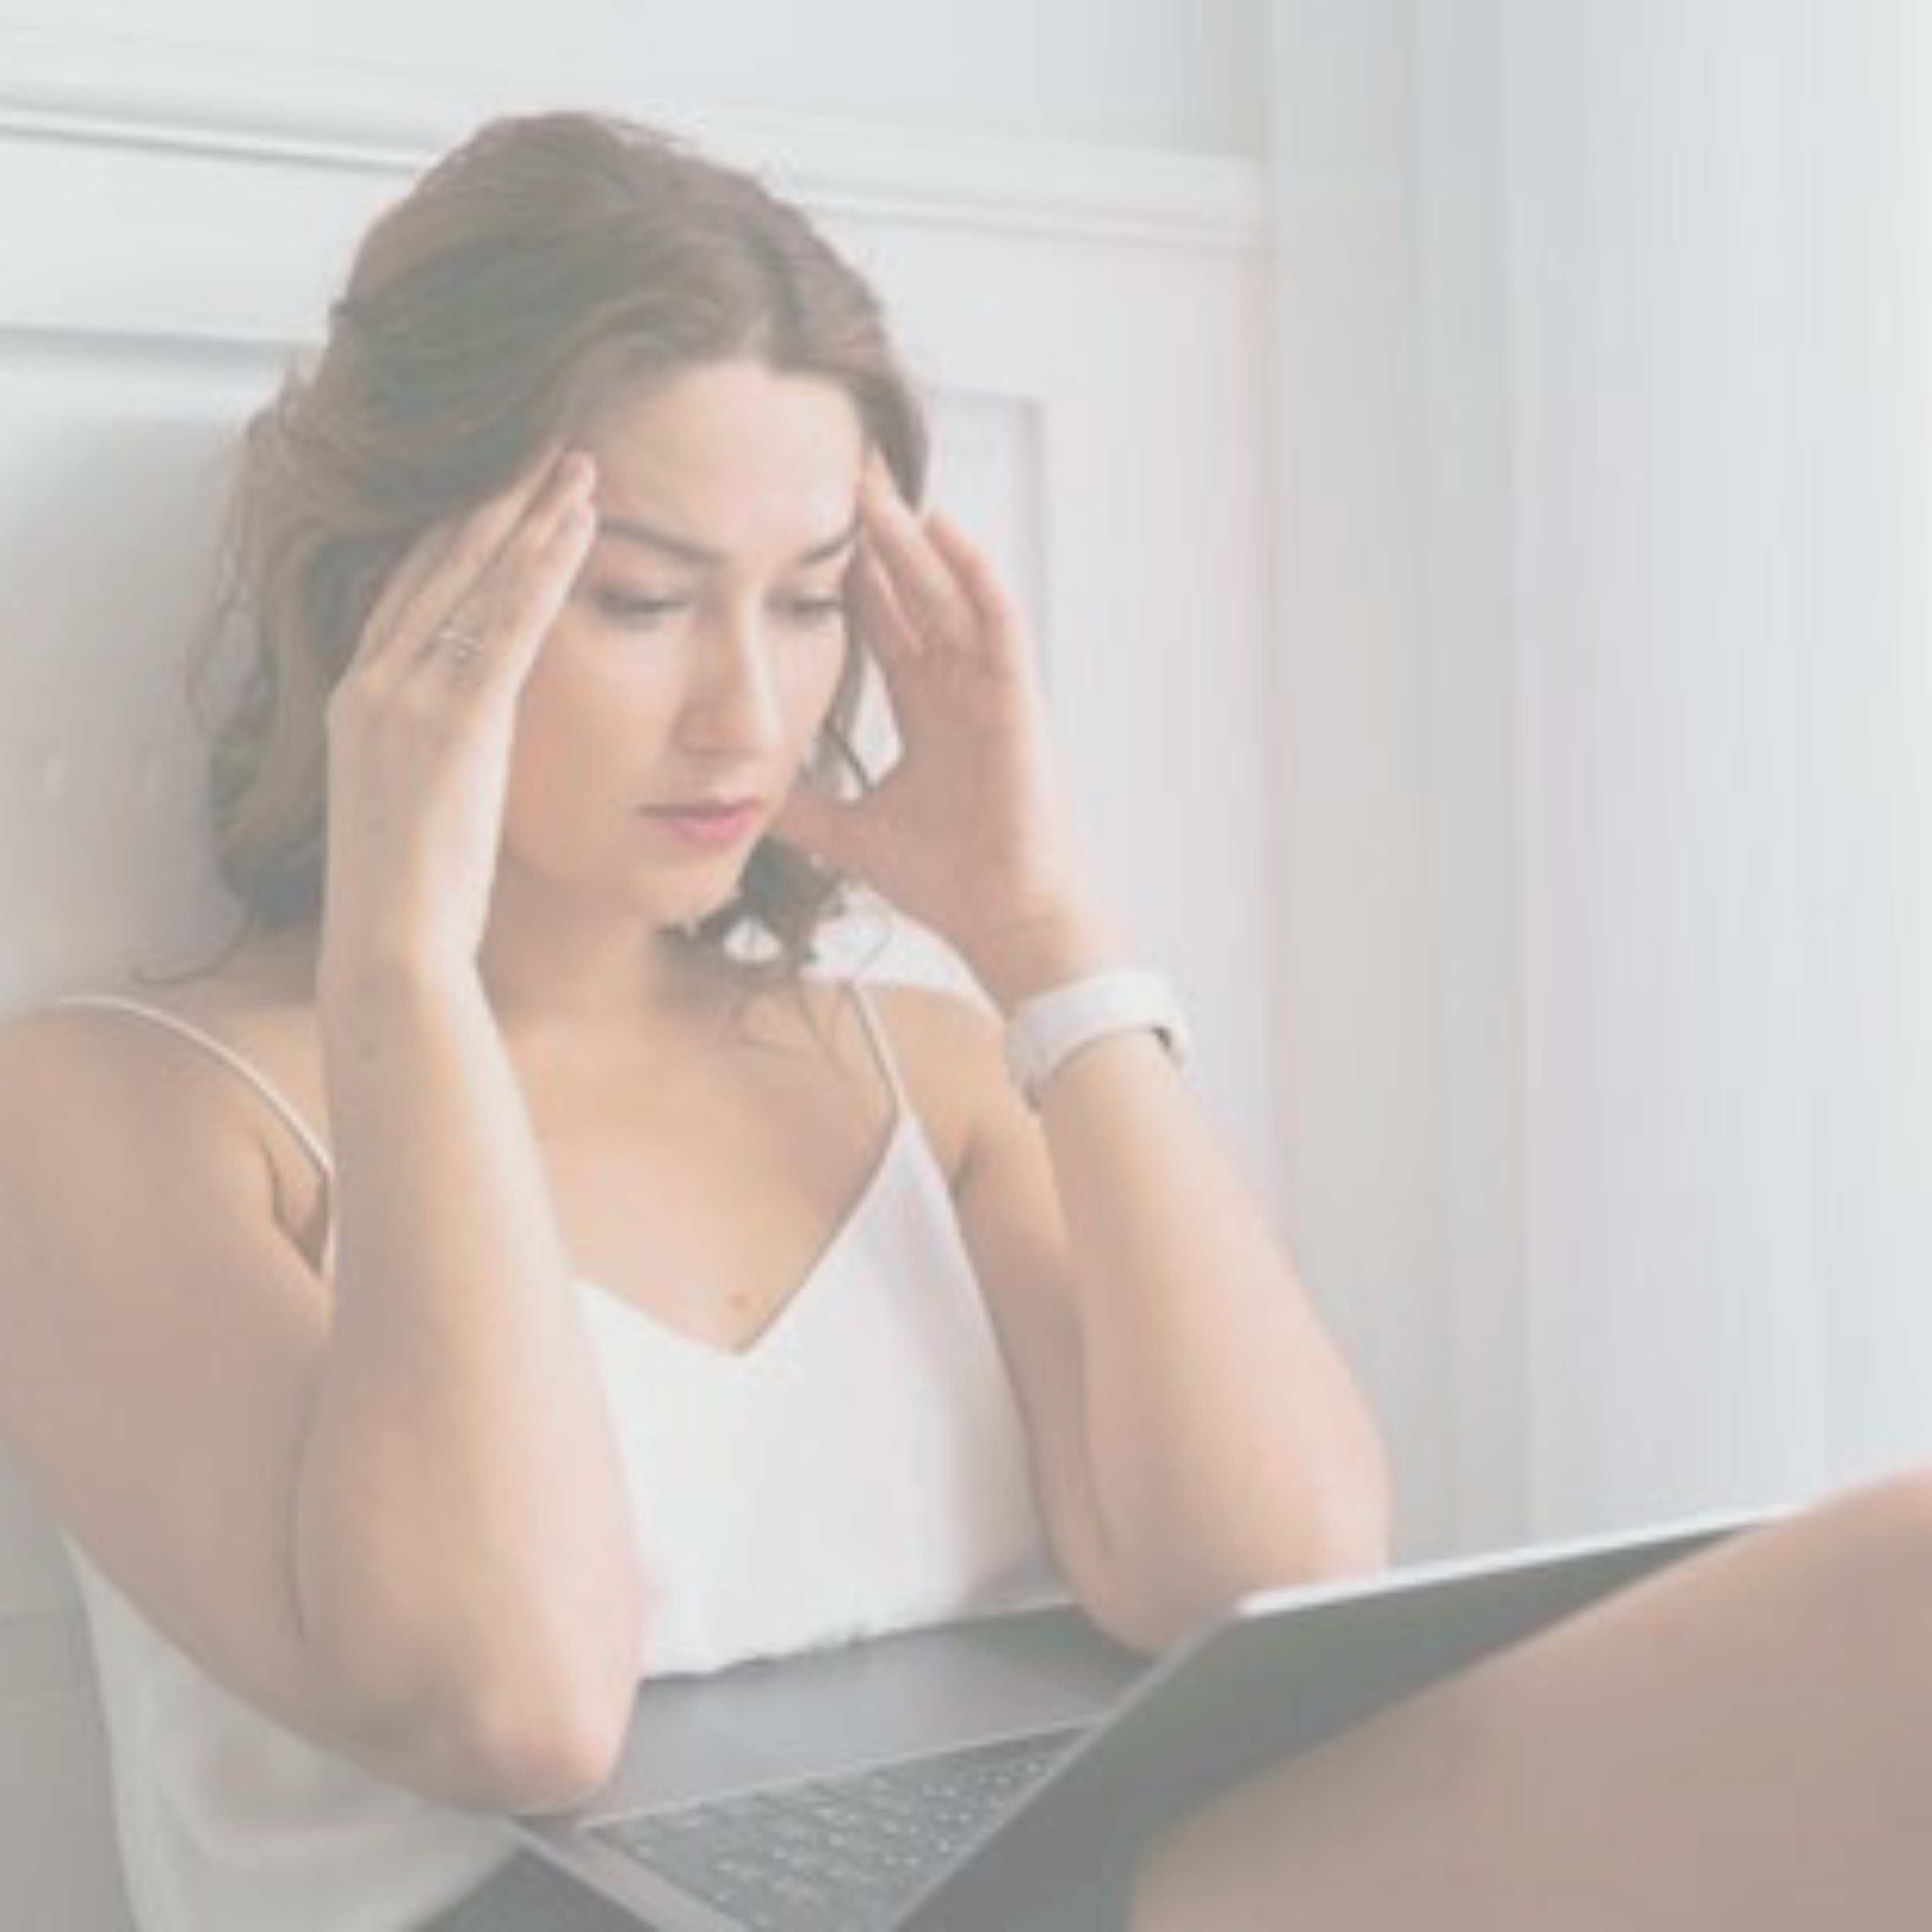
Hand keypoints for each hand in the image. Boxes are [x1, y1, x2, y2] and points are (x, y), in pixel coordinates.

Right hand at [317, 440, 596, 982]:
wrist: (391, 942)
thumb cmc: (410, 893)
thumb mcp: (410, 798)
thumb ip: (432, 746)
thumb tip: (470, 733)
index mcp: (359, 699)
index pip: (408, 588)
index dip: (455, 530)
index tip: (496, 487)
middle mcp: (374, 682)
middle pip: (440, 562)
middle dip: (496, 499)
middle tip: (544, 445)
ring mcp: (409, 697)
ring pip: (476, 579)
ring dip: (531, 515)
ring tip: (577, 464)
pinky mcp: (456, 721)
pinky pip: (508, 624)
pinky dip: (546, 567)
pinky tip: (580, 525)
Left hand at [768, 449, 1108, 961]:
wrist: (1003, 920)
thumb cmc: (949, 880)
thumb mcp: (851, 833)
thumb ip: (805, 807)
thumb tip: (743, 796)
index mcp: (926, 709)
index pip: (882, 622)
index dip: (848, 573)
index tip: (805, 522)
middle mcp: (957, 688)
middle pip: (912, 592)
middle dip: (876, 534)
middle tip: (837, 471)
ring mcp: (989, 689)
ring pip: (946, 593)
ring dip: (912, 538)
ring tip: (873, 480)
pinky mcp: (1015, 700)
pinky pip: (996, 621)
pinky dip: (972, 573)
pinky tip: (942, 526)